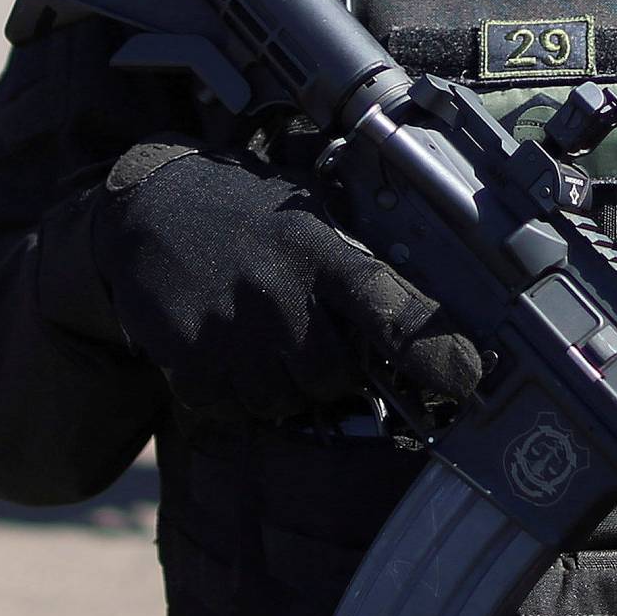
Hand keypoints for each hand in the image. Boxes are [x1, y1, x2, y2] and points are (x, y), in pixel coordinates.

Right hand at [90, 142, 480, 420]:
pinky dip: (231, 392)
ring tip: (260, 338)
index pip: (386, 303)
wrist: (150, 208)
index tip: (466, 379)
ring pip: (283, 401)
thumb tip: (427, 326)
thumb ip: (356, 268)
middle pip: (334, 376)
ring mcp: (230, 326)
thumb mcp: (309, 218)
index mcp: (320, 251)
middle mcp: (279, 290)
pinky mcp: (187, 355)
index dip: (430, 347)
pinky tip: (222, 349)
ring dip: (281, 385)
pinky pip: (230, 407)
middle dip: (332, 372)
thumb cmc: (247, 217)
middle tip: (308, 338)